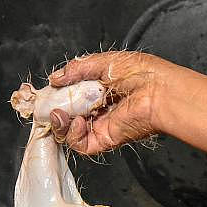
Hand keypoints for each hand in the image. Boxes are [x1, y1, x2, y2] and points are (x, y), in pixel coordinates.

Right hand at [48, 51, 170, 154]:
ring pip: (70, 130)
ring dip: (59, 122)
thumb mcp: (103, 62)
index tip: (47, 91)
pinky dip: (72, 134)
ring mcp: (102, 124)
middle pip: (68, 113)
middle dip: (54, 108)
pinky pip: (80, 143)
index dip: (57, 93)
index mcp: (102, 88)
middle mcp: (101, 107)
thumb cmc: (142, 73)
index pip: (72, 94)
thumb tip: (55, 78)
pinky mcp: (105, 139)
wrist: (159, 91)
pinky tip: (78, 121)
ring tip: (60, 112)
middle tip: (48, 103)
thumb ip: (76, 70)